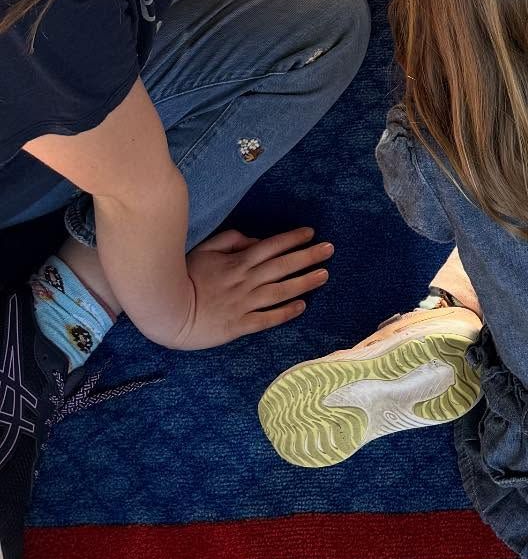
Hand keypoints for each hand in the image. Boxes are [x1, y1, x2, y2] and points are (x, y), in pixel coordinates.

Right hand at [166, 226, 333, 349]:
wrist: (168, 312)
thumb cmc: (183, 277)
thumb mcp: (204, 250)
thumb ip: (230, 241)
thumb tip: (253, 240)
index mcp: (237, 261)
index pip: (271, 246)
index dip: (292, 239)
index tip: (311, 233)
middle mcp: (245, 281)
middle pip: (282, 266)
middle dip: (308, 256)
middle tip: (330, 249)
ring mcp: (243, 303)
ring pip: (280, 291)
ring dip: (304, 282)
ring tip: (324, 275)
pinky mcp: (238, 325)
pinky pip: (267, 318)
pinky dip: (285, 312)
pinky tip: (302, 306)